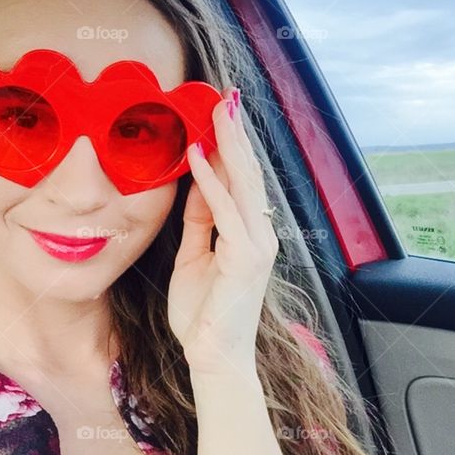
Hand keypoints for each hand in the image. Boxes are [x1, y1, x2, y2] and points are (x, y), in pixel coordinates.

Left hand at [167, 87, 278, 376]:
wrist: (214, 357)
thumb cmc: (204, 313)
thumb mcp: (195, 257)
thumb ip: (199, 221)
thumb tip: (197, 183)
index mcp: (249, 234)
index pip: (242, 182)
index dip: (233, 147)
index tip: (220, 114)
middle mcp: (259, 235)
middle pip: (249, 174)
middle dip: (236, 134)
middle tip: (224, 97)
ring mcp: (257, 246)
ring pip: (244, 185)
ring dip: (229, 146)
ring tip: (218, 111)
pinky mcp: (246, 259)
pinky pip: (226, 212)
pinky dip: (212, 182)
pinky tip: (198, 155)